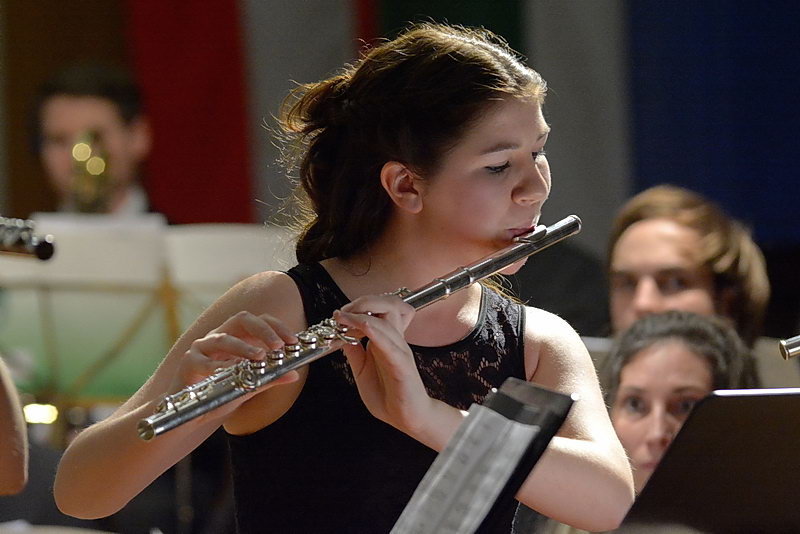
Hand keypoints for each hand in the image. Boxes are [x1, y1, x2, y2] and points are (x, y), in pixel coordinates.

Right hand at [169, 311, 299, 408]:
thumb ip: (269, 378)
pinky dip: (219, 367)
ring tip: (259, 357)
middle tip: (278, 345)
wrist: (190, 412)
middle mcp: (219, 336)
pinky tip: (231, 373)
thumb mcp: (249, 385)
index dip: (277, 327)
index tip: (292, 341)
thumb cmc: (220, 393)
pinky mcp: (188, 362)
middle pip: (241, 319)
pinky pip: (204, 362)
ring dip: (243, 347)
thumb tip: (294, 375)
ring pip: (223, 338)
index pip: (258, 320)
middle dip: (262, 330)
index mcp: (236, 337)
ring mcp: (202, 347)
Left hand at [333, 294, 433, 435]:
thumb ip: (354, 352)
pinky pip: (390, 344)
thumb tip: (341, 335)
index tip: (339, 314)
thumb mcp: (362, 370)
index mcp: (387, 339)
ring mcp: (400, 351)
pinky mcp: (402, 366)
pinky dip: (375, 332)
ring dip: (362, 314)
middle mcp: (396, 340)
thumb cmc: (388, 395)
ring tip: (343, 319)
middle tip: (343, 312)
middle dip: (363, 301)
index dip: (359, 305)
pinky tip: (362, 328)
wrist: (406, 418)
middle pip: (389, 304)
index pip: (380, 307)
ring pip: (389, 318)